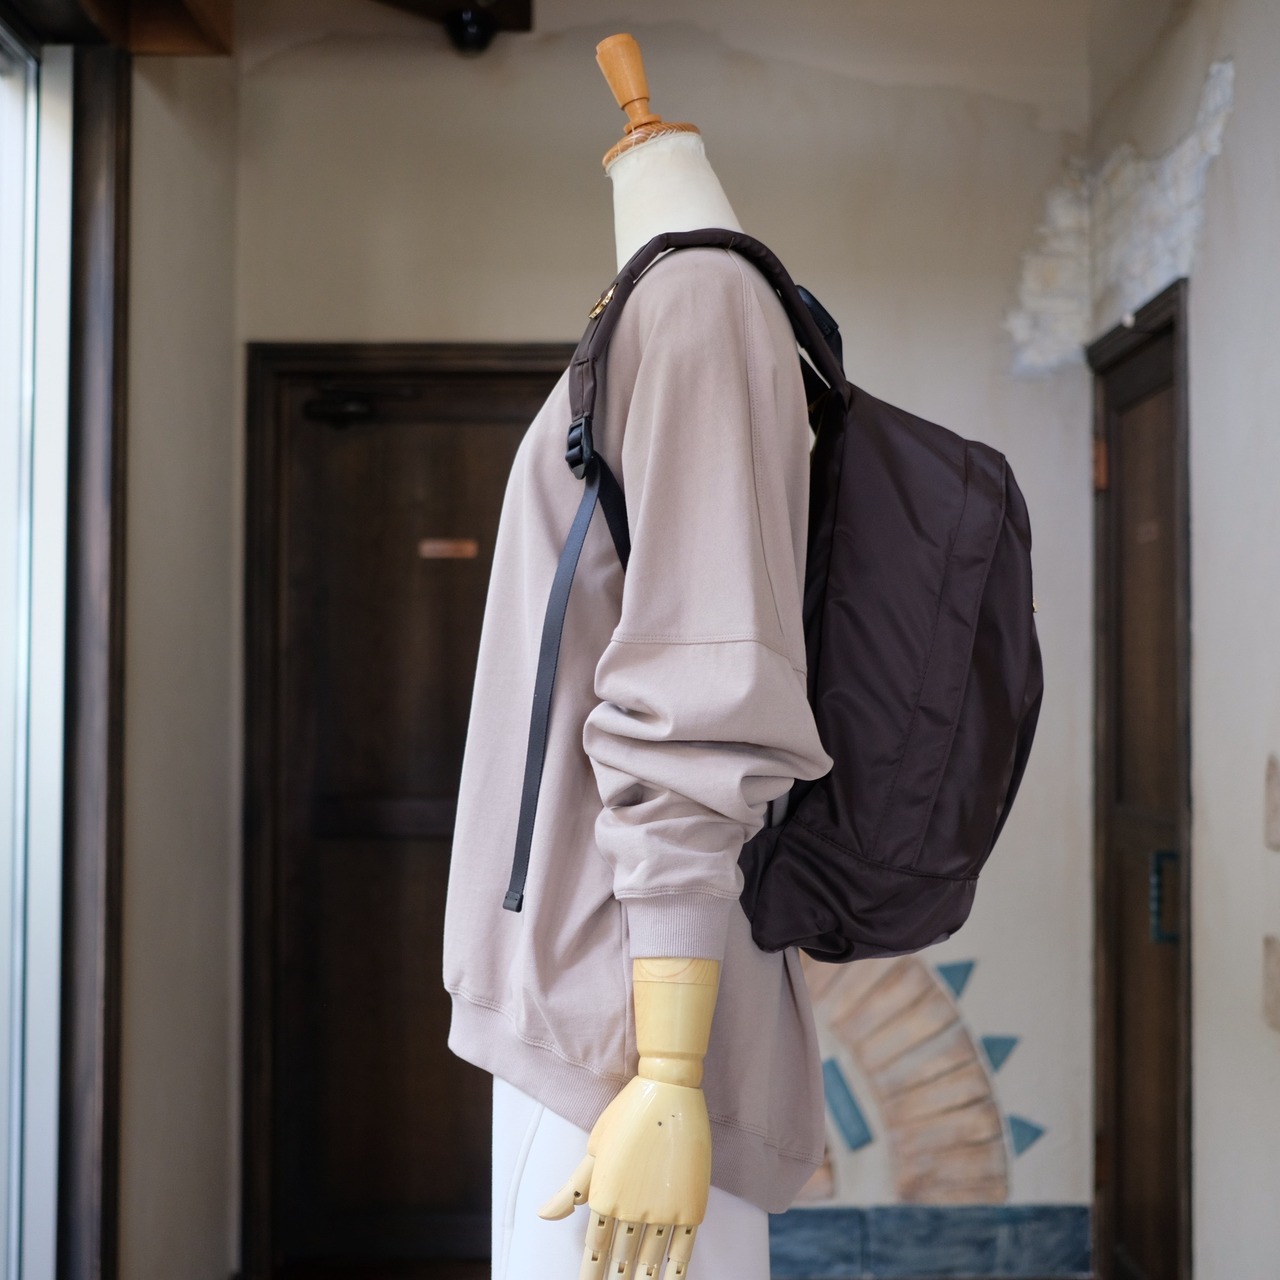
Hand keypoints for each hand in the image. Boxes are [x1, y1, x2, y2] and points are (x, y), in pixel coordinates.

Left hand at [538, 1073, 710, 1278]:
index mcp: (604, 1195)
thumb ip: (572, 1189)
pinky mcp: (691, 1203)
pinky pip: (683, 1249)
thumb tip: (542, 1216)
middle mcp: (632, 1209)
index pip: (594, 1248)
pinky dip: (676, 1272)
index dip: (590, 1273)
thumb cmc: (627, 1114)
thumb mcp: (594, 1149)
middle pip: (622, 1259)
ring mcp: (663, 1208)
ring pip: (651, 1260)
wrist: (668, 1089)